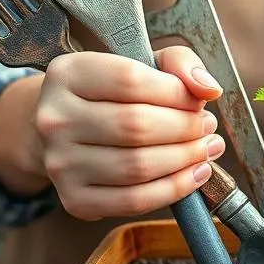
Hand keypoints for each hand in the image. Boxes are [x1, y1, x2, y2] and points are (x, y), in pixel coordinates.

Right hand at [32, 47, 224, 219]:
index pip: (131, 80)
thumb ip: (179, 63)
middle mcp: (55, 119)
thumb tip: (208, 87)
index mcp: (68, 74)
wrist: (70, 131)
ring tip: (205, 148)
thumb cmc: (113, 94)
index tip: (199, 101)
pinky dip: (174, 189)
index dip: (176, 93)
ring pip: (137, 167)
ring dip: (185, 159)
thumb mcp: (142, 62)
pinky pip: (134, 201)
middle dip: (186, 128)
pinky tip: (194, 174)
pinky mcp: (74, 199)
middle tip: (207, 126)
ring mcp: (60, 163)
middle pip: (135, 126)